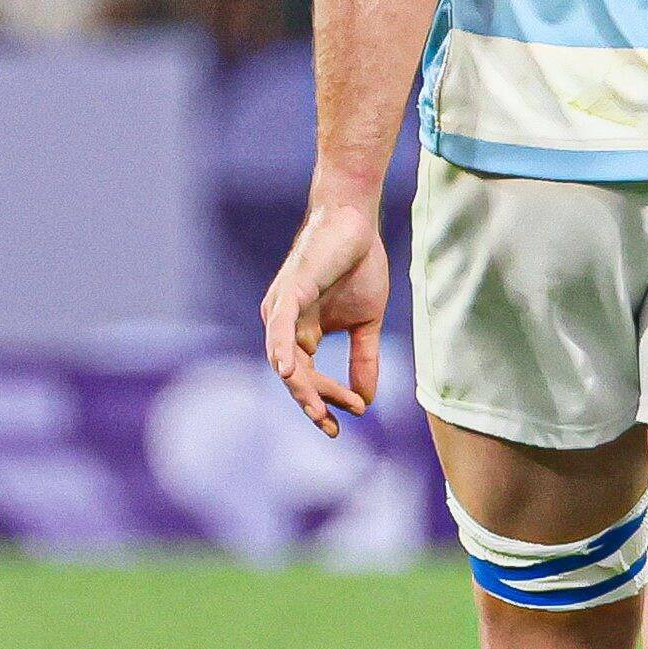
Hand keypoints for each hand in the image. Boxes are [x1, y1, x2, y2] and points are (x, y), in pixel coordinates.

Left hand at [260, 198, 386, 437]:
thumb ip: (364, 358)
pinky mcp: (289, 293)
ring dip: (300, 388)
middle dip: (314, 402)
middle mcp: (284, 326)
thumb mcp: (366, 322)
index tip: (354, 415)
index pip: (311, 377)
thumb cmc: (359, 265)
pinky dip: (282, 350)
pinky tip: (289, 371)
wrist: (356, 223)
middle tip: (332, 425)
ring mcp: (282, 311)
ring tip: (315, 412)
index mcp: (301, 334)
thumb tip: (368, 398)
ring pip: (285, 359)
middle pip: (296, 376)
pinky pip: (280, 328)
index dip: (329, 399)